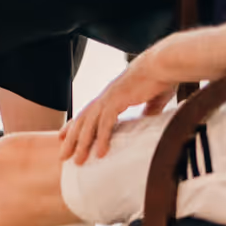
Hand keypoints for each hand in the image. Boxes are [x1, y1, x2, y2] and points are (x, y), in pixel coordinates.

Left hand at [62, 51, 180, 164]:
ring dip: (83, 144)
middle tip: (62, 156)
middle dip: (71, 139)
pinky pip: (106, 123)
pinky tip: (100, 153)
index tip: (63, 136)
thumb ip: (149, 109)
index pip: (87, 112)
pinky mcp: (117, 100)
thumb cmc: (160, 78)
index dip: (74, 124)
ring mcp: (109, 98)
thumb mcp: (153, 98)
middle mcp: (105, 97)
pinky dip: (102, 138)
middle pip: (82, 121)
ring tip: (78, 161)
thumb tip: (150, 117)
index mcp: (111, 95)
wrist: (162, 64)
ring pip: (89, 124)